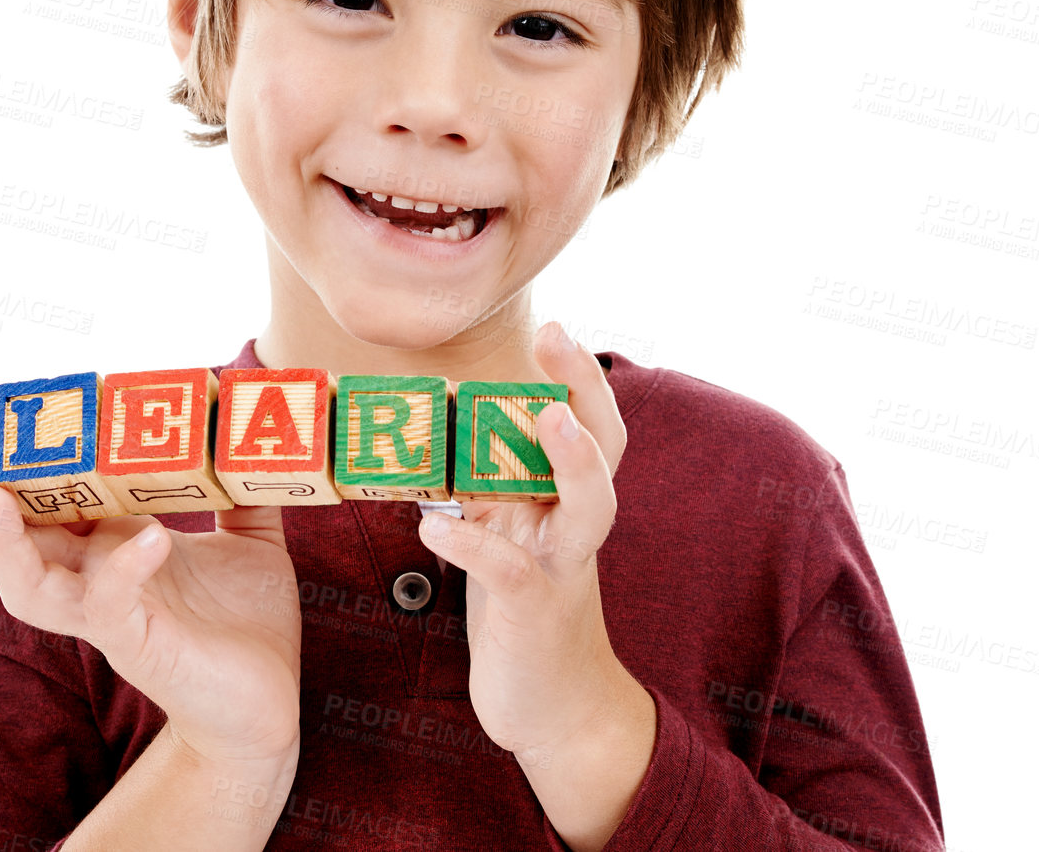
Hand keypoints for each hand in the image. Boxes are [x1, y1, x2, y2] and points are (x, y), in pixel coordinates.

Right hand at [0, 431, 303, 766]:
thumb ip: (244, 489)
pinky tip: (154, 536)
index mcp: (116, 545)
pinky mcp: (135, 646)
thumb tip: (252, 432)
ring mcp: (109, 614)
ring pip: (25, 581)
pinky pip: (106, 607)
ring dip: (3, 536)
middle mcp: (97, 577)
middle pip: (17, 533)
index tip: (31, 409)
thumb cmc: (249, 622)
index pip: (55, 495)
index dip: (35, 456)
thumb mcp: (250, 540)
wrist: (268, 703)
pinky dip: (121, 568)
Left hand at [417, 322, 640, 764]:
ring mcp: (561, 567)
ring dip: (573, 460)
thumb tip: (435, 424)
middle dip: (586, 389)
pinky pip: (510, 570)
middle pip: (605, 447)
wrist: (554, 708)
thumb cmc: (521, 607)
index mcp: (567, 499)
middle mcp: (574, 524)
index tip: (555, 328)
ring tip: (547, 416)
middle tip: (558, 337)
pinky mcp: (532, 612)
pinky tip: (432, 524)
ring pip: (588, 506)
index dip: (579, 377)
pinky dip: (473, 545)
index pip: (590, 426)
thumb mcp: (504, 531)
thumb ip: (484, 483)